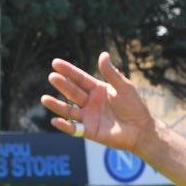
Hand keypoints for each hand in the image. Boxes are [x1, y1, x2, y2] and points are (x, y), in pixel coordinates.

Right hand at [40, 52, 156, 151]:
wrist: (141, 129)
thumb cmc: (134, 107)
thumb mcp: (124, 87)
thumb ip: (112, 73)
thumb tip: (103, 54)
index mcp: (98, 89)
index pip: (80, 78)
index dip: (68, 71)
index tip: (55, 63)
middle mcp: (90, 102)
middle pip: (72, 92)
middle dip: (62, 85)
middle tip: (52, 77)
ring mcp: (88, 117)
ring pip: (69, 110)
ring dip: (56, 105)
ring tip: (44, 99)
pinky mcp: (89, 131)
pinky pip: (74, 128)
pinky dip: (64, 126)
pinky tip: (55, 120)